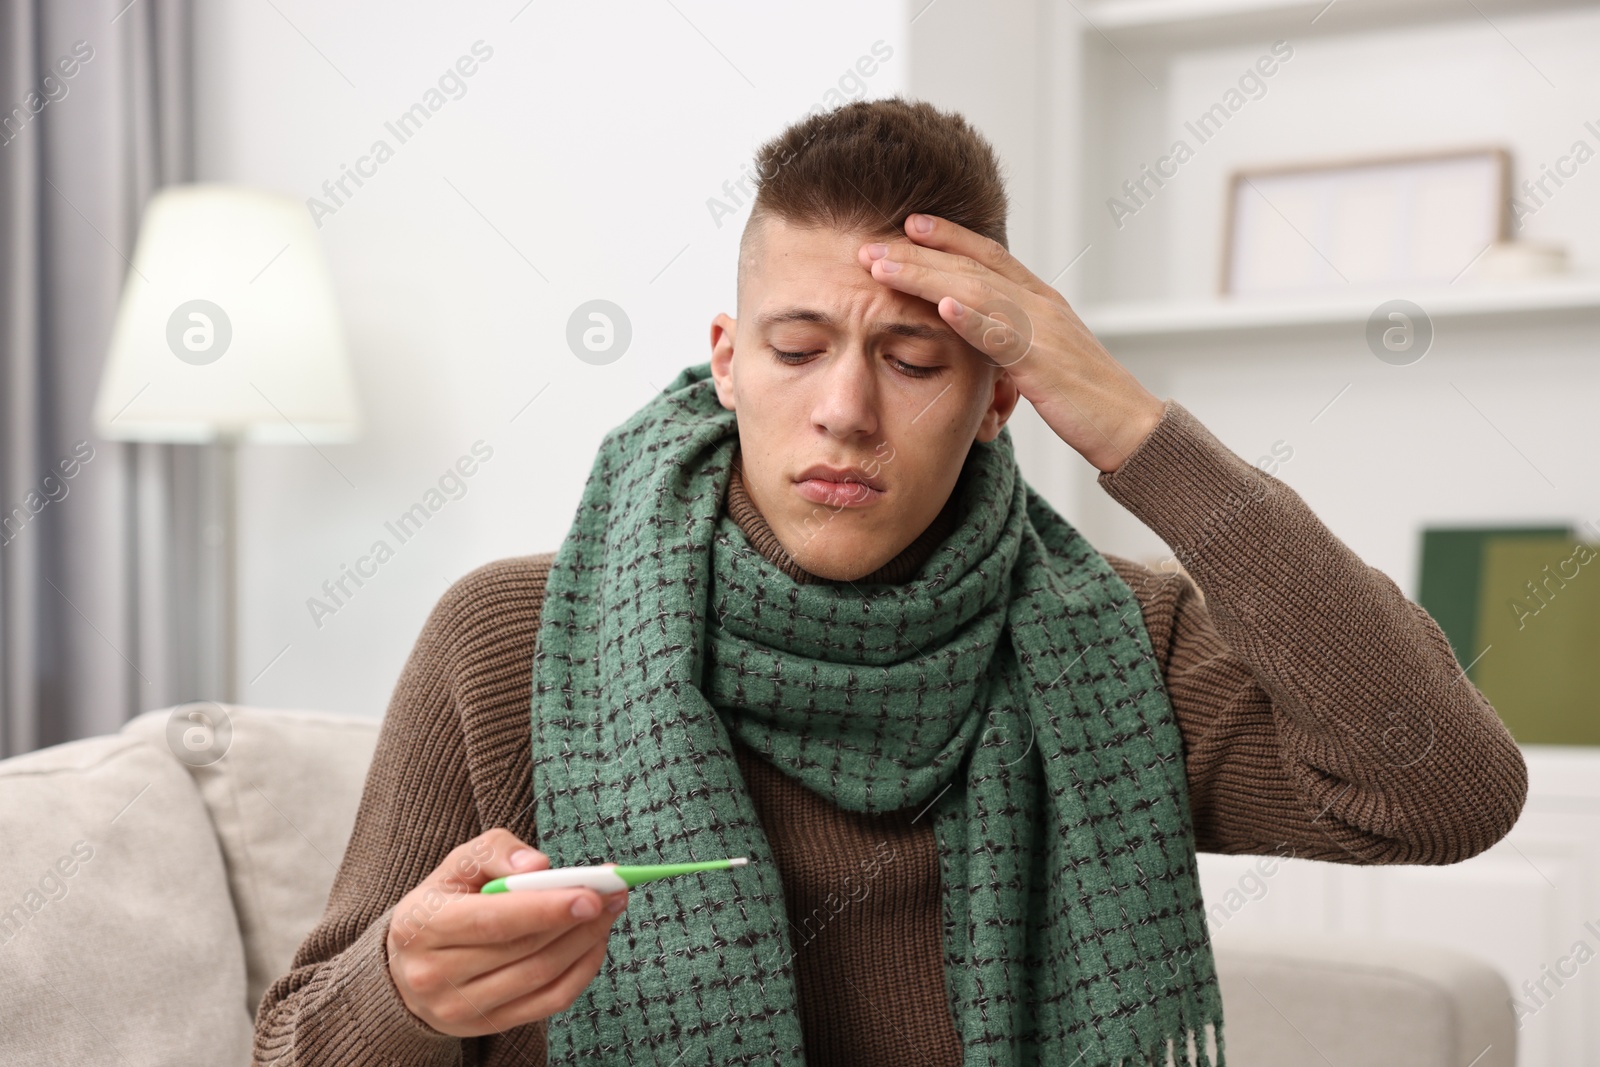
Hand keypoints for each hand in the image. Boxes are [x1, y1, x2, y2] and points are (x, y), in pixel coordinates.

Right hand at [386, 828, 627, 1036]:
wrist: (411, 962)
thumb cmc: (444, 902)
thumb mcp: (458, 864)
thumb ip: (496, 852)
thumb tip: (538, 866)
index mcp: (421, 927)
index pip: (493, 921)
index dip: (546, 909)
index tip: (592, 894)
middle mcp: (434, 975)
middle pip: (524, 951)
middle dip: (578, 921)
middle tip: (616, 893)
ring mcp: (459, 1008)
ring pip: (541, 977)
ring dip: (586, 943)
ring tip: (610, 912)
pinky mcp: (486, 1026)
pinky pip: (548, 1003)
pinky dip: (581, 971)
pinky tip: (594, 943)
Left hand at [856, 214, 1165, 473]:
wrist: (1130, 427)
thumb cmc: (1085, 398)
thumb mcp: (1039, 358)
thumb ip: (1007, 338)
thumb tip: (973, 332)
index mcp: (1039, 300)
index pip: (987, 256)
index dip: (947, 237)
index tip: (907, 225)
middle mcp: (1040, 304)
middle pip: (971, 266)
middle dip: (918, 252)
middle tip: (868, 244)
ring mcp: (1044, 329)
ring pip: (977, 291)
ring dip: (927, 276)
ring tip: (884, 267)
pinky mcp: (1045, 363)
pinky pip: (1005, 336)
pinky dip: (973, 319)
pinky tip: (943, 306)